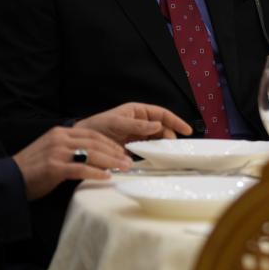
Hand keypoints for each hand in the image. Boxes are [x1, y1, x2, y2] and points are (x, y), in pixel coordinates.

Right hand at [11, 126, 131, 200]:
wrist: (8, 179)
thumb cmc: (33, 169)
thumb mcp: (52, 151)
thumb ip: (71, 149)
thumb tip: (96, 156)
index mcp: (61, 132)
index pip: (93, 134)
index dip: (110, 143)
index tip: (123, 152)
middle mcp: (60, 138)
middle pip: (95, 142)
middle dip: (115, 152)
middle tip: (129, 162)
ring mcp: (56, 152)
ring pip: (92, 154)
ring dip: (111, 162)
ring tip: (123, 169)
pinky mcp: (54, 167)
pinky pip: (81, 169)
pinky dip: (96, 173)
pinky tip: (106, 177)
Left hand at [75, 102, 192, 143]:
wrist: (81, 144)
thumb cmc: (96, 127)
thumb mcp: (116, 122)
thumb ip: (137, 125)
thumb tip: (157, 126)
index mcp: (138, 111)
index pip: (162, 114)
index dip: (175, 121)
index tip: (186, 130)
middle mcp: (140, 122)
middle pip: (162, 128)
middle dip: (170, 135)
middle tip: (173, 146)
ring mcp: (137, 135)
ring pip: (157, 139)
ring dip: (163, 145)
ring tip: (168, 153)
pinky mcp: (134, 148)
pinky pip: (148, 149)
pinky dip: (154, 153)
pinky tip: (157, 157)